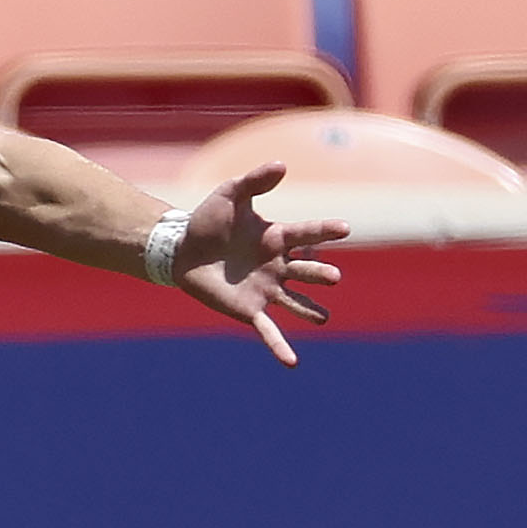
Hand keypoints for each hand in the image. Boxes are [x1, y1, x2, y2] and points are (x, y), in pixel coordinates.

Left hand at [170, 162, 345, 365]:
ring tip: (324, 318)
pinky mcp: (249, 311)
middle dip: (319, 275)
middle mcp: (278, 266)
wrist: (181, 249)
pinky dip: (279, 347)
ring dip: (309, 310)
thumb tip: (282, 164)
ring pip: (294, 301)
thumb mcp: (230, 194)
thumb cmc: (208, 220)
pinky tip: (292, 363)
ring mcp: (266, 290)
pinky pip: (268, 331)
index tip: (344, 228)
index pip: (306, 234)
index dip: (324, 231)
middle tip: (334, 278)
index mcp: (278, 237)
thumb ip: (255, 180)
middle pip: (305, 270)